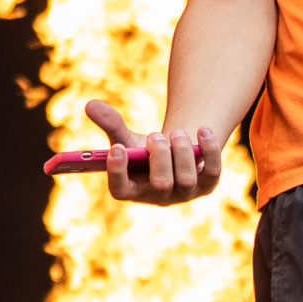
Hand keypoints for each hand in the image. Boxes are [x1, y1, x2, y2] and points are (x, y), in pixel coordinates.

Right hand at [85, 100, 220, 206]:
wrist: (176, 154)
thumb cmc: (144, 150)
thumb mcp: (126, 138)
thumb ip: (109, 124)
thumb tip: (90, 105)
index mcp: (132, 189)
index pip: (120, 190)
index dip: (117, 172)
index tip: (116, 149)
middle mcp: (159, 196)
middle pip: (160, 185)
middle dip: (159, 158)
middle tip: (155, 136)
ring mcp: (185, 193)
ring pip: (186, 179)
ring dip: (181, 151)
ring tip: (176, 131)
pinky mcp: (207, 184)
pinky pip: (212, 171)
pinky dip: (209, 150)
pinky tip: (203, 130)